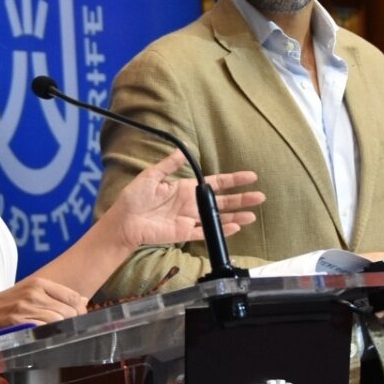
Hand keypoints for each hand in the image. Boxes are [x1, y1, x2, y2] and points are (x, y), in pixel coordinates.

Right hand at [0, 276, 86, 331]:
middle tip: (68, 329)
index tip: (78, 318)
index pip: (73, 296)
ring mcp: (26, 306)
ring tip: (55, 333)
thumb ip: (56, 296)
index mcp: (39, 283)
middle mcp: (34, 292)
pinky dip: (48, 335)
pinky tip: (44, 337)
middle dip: (72, 322)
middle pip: (69, 310)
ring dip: (61, 330)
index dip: (81, 310)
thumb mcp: (31, 293)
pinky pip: (44, 330)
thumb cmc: (7, 305)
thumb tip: (82, 301)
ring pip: (59, 321)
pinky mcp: (18, 321)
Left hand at [105, 150, 263, 248]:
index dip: (233, 180)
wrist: (124, 220)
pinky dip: (221, 230)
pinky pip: (206, 232)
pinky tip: (235, 227)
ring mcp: (190, 220)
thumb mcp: (152, 175)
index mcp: (186, 188)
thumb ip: (169, 164)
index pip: (215, 183)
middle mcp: (191, 204)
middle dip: (242, 199)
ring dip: (236, 216)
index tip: (250, 176)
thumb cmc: (134, 198)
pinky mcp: (184, 233)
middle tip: (260, 197)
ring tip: (253, 215)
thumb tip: (182, 149)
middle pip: (222, 201)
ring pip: (218, 218)